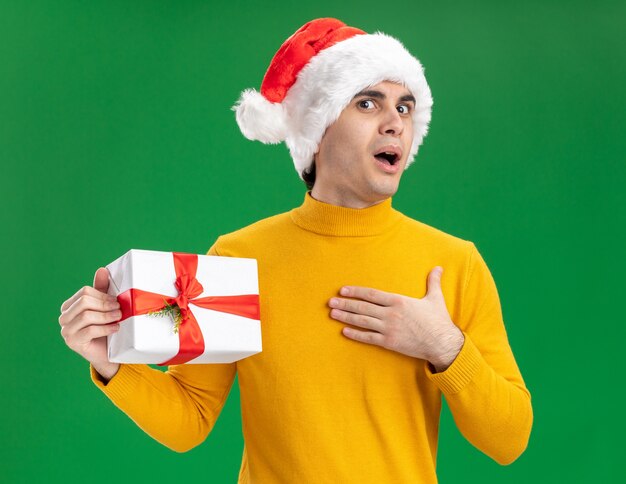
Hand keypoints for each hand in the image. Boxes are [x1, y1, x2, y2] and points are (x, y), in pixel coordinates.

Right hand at [59, 268, 121, 379]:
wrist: (106, 353)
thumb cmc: (104, 327)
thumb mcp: (104, 307)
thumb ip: (102, 289)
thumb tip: (102, 270)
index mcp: (69, 306)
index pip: (85, 292)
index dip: (103, 295)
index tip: (116, 300)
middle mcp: (64, 317)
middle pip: (84, 303)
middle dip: (105, 304)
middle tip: (119, 309)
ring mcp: (66, 331)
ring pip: (87, 316)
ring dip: (107, 316)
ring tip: (119, 317)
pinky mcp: (73, 342)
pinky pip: (89, 330)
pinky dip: (106, 328)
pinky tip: (116, 328)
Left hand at [328, 266, 463, 371]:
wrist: (442, 343)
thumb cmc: (438, 320)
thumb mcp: (436, 298)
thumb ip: (433, 282)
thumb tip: (439, 267)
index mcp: (399, 301)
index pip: (371, 294)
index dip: (355, 292)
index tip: (342, 290)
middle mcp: (391, 314)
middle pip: (363, 307)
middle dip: (345, 304)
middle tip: (330, 302)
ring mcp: (389, 329)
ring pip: (362, 322)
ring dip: (346, 317)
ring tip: (333, 314)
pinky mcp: (389, 342)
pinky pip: (368, 338)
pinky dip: (355, 335)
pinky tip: (344, 331)